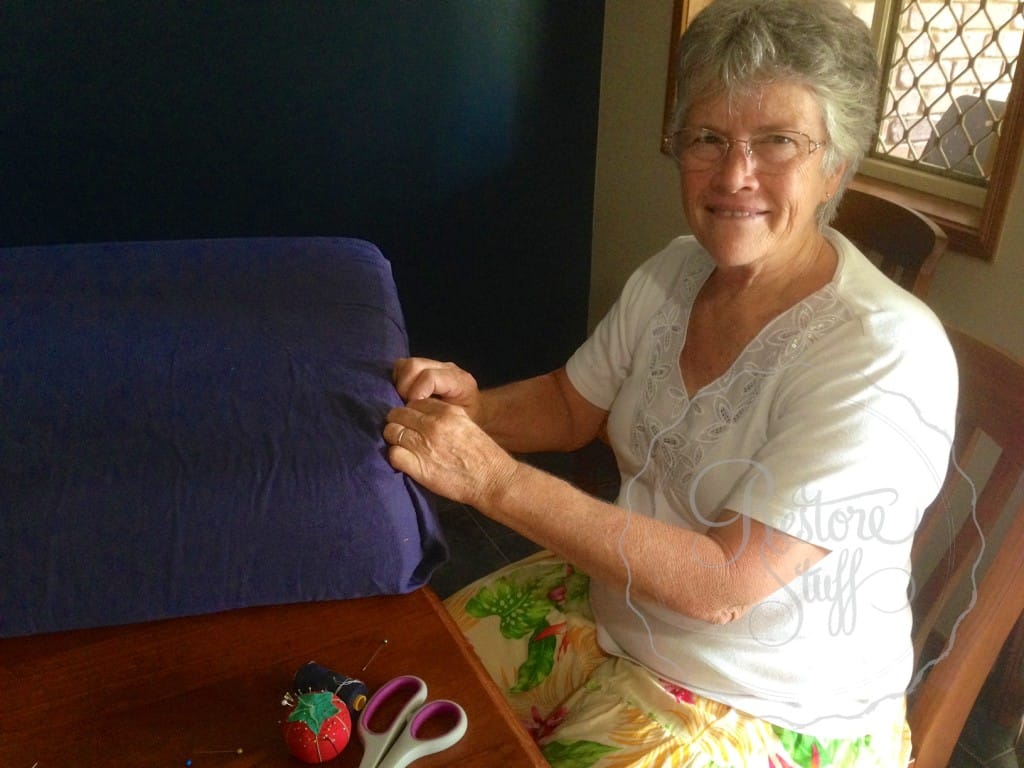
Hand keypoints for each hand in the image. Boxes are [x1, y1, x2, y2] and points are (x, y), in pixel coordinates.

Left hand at [384, 396, 518, 508]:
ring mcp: (423, 445)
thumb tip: (422, 416)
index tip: (413, 423)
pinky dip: (396, 457)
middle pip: (398, 414)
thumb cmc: (483, 454)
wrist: (493, 479)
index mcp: (446, 411)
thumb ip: (444, 417)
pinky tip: (405, 462)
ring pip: (391, 432)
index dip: (411, 413)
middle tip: (404, 435)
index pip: (413, 403)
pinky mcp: (418, 466)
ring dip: (395, 440)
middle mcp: (432, 424)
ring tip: (404, 448)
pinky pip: (393, 454)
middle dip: (398, 423)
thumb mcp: (466, 424)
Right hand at [392, 357, 481, 420]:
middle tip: (406, 407)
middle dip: (404, 387)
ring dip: (399, 383)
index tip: (414, 410)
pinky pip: (403, 366)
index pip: (430, 377)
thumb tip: (415, 413)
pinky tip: (404, 395)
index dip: (416, 392)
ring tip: (404, 400)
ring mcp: (435, 365)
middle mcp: (447, 368)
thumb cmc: (466, 421)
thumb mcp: (459, 423)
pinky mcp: (424, 366)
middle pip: (414, 365)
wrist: (475, 412)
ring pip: (406, 364)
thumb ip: (441, 416)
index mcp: (460, 381)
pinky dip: (398, 380)